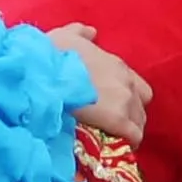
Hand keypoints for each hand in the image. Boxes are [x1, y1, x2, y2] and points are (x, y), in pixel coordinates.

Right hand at [49, 24, 153, 145]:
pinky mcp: (118, 119)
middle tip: (112, 126)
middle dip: (130, 116)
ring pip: (139, 121)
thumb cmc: (49, 53)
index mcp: (115, 63)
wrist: (40, 72)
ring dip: (128, 130)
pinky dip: (127, 142)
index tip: (112, 107)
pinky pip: (133, 136)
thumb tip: (92, 32)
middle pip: (140, 105)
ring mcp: (124, 100)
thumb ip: (80, 33)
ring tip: (112, 140)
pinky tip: (116, 149)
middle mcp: (126, 80)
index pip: (135, 85)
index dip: (125, 98)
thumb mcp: (64, 37)